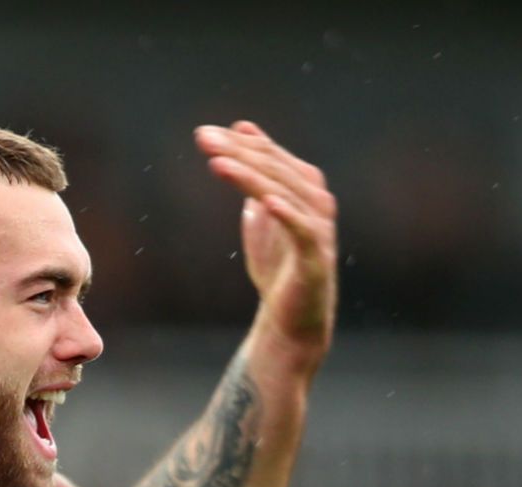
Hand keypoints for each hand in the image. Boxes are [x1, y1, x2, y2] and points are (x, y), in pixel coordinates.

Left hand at [194, 121, 338, 370]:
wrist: (292, 318)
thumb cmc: (277, 265)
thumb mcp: (259, 214)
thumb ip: (253, 177)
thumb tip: (240, 134)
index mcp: (301, 189)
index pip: (268, 156)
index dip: (238, 143)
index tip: (203, 134)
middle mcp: (315, 202)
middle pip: (274, 169)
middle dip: (238, 152)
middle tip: (203, 139)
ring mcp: (319, 228)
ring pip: (285, 193)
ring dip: (252, 176)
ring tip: (220, 164)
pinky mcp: (316, 258)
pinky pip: (303, 231)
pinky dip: (286, 214)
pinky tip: (264, 201)